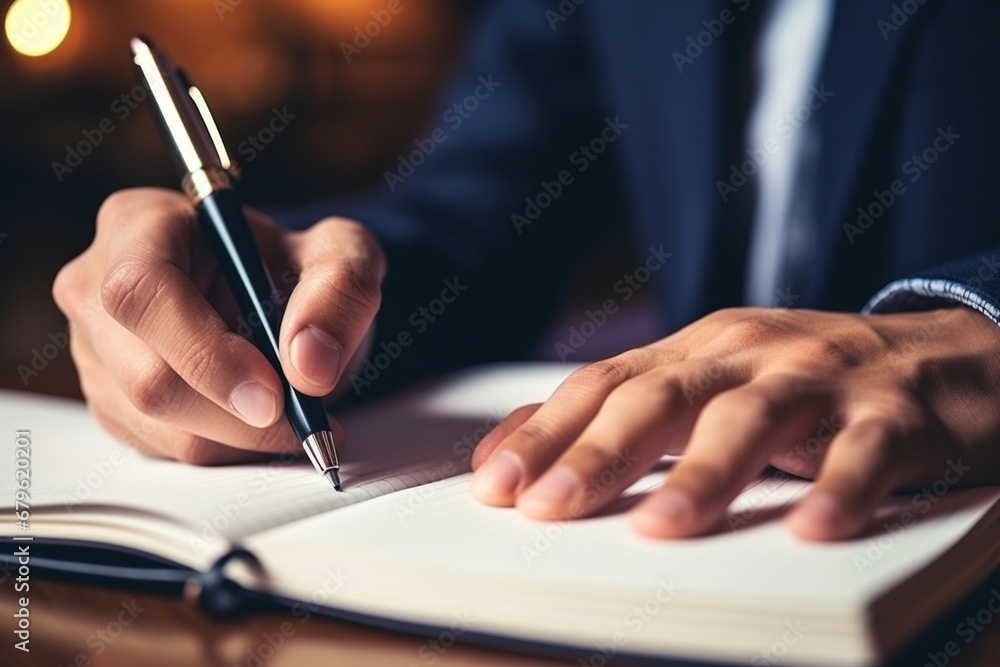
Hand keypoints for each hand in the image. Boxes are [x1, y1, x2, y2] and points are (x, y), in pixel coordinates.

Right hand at [53, 188, 384, 462]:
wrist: (280, 300)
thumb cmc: (296, 266)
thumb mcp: (342, 253)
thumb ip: (341, 290)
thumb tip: (309, 364)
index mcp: (140, 224)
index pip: (144, 292)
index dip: (206, 352)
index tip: (274, 393)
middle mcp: (98, 286)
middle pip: (146, 376)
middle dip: (235, 414)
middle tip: (303, 420)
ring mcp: (95, 350)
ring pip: (157, 425)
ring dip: (239, 438)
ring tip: (294, 416)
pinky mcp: (110, 401)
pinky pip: (162, 449)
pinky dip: (225, 449)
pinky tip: (260, 423)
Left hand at [470, 307, 999, 539]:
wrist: (942, 352)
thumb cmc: (806, 378)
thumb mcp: (713, 382)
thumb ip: (633, 413)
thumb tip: (529, 450)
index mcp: (697, 350)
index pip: (604, 384)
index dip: (545, 431)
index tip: (494, 484)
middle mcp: (749, 355)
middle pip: (661, 397)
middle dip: (598, 454)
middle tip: (548, 509)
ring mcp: (820, 378)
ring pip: (752, 419)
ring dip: (704, 474)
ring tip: (662, 529)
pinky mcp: (894, 412)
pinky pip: (865, 451)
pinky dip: (839, 487)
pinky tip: (814, 528)